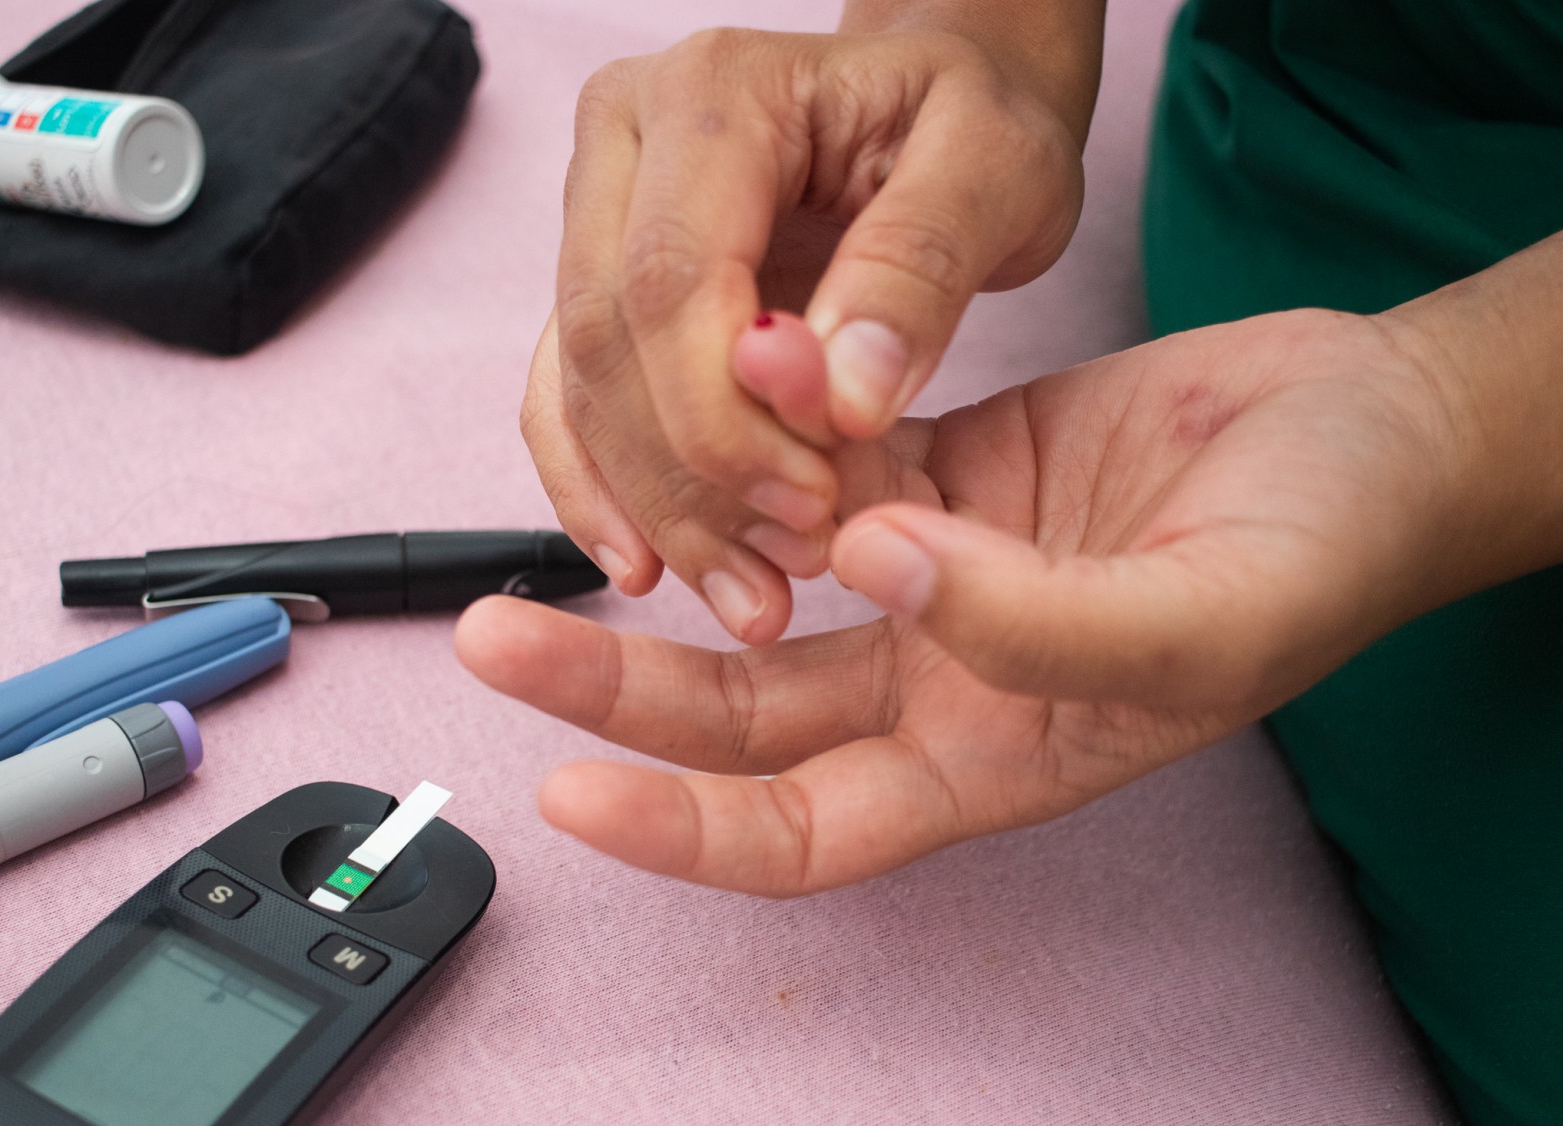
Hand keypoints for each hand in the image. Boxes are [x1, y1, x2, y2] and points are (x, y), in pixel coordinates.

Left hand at [464, 308, 1499, 894]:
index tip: (569, 794)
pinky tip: (726, 398)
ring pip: (758, 592)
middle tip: (498, 634)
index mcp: (991, 762)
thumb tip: (877, 569)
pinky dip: (769, 439)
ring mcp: (929, 578)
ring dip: (665, 558)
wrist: (1376, 433)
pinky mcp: (938, 474)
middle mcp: (937, 685)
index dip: (682, 831)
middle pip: (740, 716)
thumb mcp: (1197, 622)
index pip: (803, 829)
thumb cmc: (1322, 554)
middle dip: (615, 685)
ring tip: (554, 528)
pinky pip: (820, 469)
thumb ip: (1037, 627)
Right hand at [526, 22, 1091, 645]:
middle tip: (788, 570)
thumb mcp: (999, 170)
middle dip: (691, 478)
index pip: (671, 279)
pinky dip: (604, 491)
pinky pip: (564, 400)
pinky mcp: (597, 282)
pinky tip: (652, 566)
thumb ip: (920, 272)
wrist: (934, 105)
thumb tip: (843, 403)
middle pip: (607, 340)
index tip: (816, 502)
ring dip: (653, 507)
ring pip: (578, 384)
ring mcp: (594, 212)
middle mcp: (623, 141)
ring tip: (744, 595)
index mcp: (712, 94)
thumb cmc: (973, 122)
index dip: (724, 416)